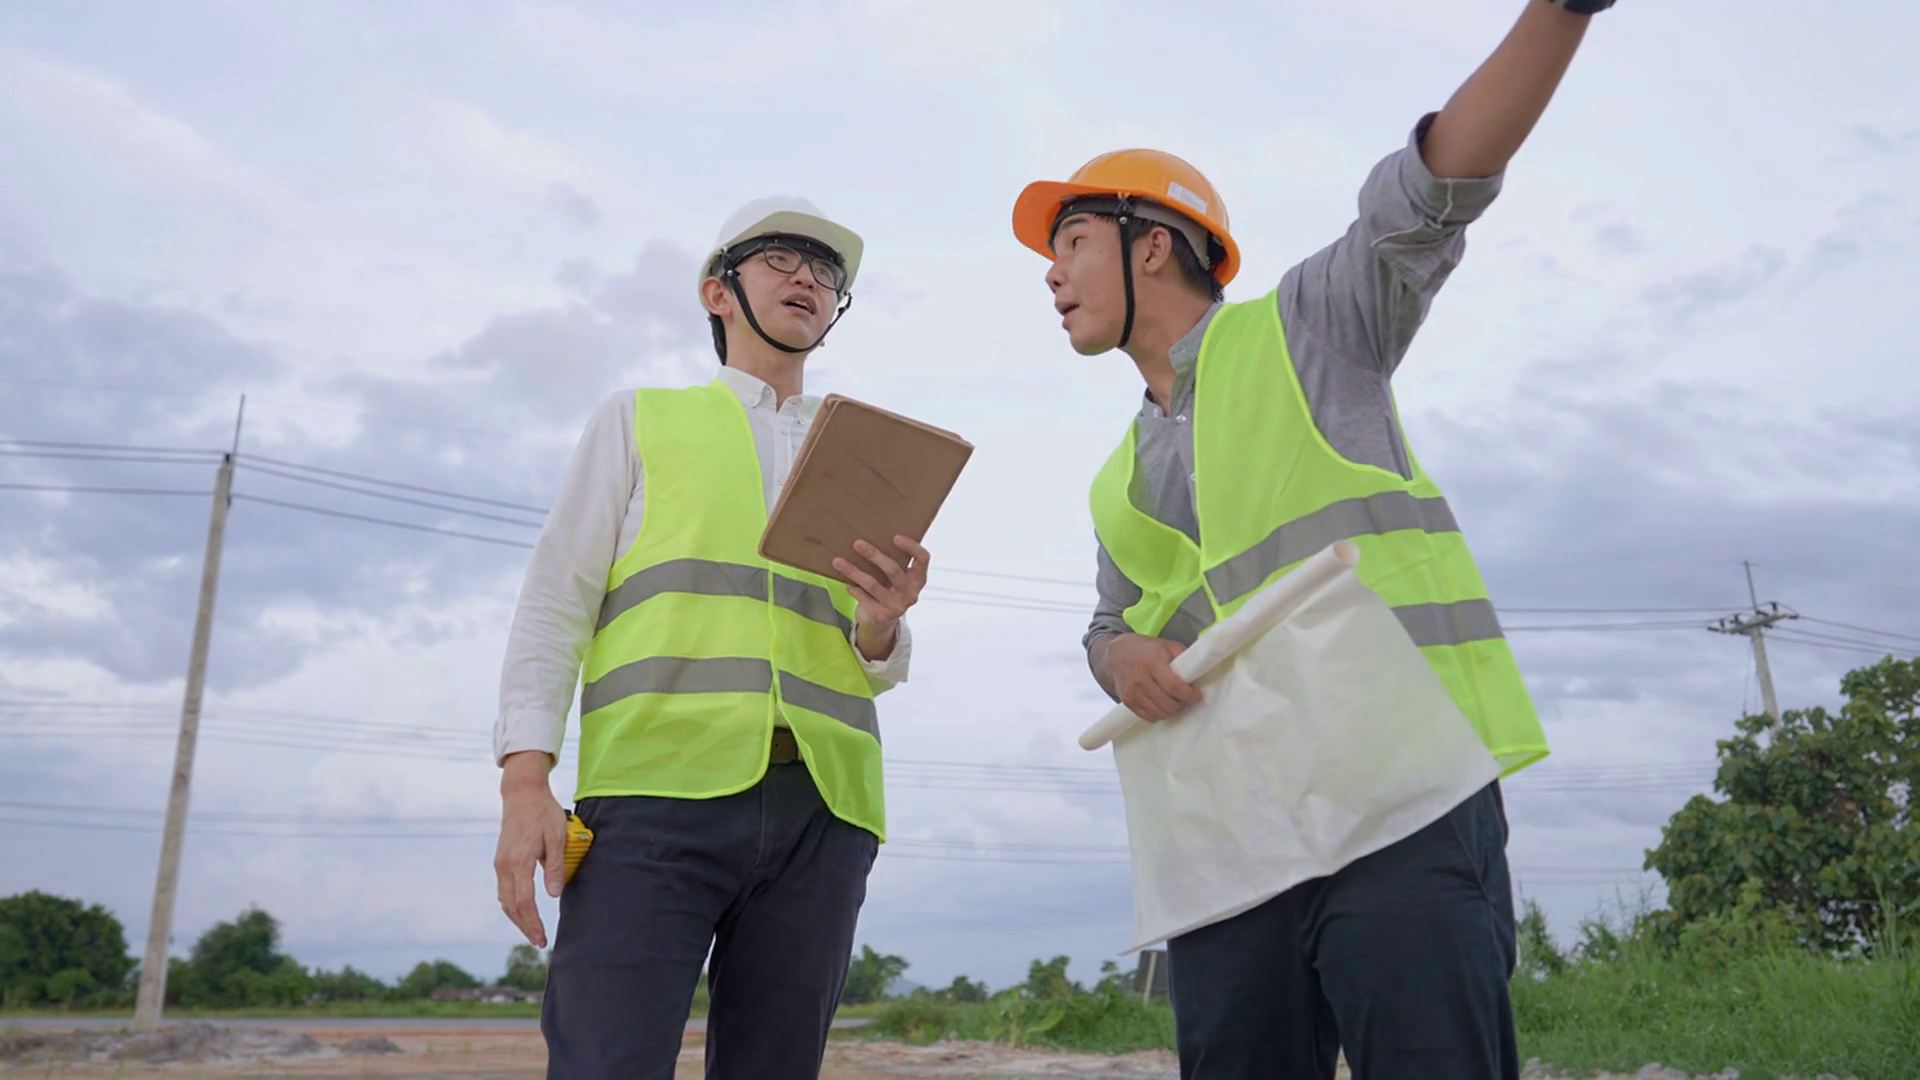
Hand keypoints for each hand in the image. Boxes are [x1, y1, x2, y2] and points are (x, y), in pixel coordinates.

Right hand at [493, 752, 566, 947]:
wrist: (521, 793)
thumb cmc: (543, 812)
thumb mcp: (556, 837)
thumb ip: (554, 867)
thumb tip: (554, 895)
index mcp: (519, 862)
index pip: (524, 902)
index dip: (533, 923)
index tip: (542, 938)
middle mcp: (504, 866)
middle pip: (511, 906)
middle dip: (525, 926)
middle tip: (539, 942)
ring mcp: (500, 863)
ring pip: (505, 900)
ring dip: (517, 918)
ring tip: (532, 931)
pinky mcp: (500, 860)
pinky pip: (503, 890)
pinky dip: (512, 905)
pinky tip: (522, 911)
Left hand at [834, 535, 929, 631]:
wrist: (881, 622)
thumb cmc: (888, 590)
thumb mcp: (896, 578)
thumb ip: (893, 562)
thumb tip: (869, 538)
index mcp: (918, 579)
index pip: (922, 559)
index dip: (911, 547)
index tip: (895, 537)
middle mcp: (911, 593)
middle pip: (893, 570)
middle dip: (874, 555)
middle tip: (857, 544)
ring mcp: (896, 606)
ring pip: (873, 584)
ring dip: (854, 571)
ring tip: (838, 562)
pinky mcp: (881, 616)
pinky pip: (863, 598)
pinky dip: (853, 589)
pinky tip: (848, 584)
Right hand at [1106, 634, 1201, 722]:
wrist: (1117, 653)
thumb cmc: (1146, 649)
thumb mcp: (1166, 645)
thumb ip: (1183, 656)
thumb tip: (1199, 669)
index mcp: (1152, 662)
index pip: (1173, 686)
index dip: (1188, 694)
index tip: (1196, 694)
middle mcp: (1140, 678)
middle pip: (1167, 703)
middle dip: (1181, 703)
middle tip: (1185, 697)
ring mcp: (1132, 692)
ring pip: (1159, 712)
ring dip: (1171, 710)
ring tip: (1174, 701)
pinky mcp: (1127, 701)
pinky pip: (1148, 717)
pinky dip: (1158, 714)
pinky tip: (1161, 704)